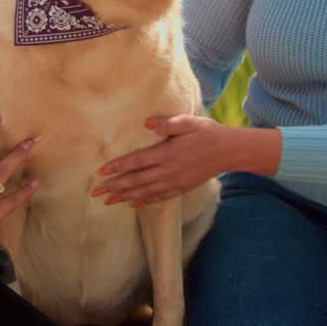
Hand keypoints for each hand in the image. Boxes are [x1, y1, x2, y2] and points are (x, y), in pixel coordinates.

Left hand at [91, 115, 236, 206]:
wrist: (230, 151)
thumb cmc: (208, 132)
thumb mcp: (189, 122)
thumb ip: (167, 123)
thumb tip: (146, 122)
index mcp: (168, 153)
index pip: (137, 161)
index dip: (118, 166)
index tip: (101, 171)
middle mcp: (169, 170)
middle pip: (137, 180)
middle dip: (115, 186)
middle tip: (95, 192)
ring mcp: (175, 181)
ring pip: (145, 192)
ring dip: (125, 196)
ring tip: (108, 201)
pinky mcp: (182, 188)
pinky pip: (160, 197)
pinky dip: (145, 201)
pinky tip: (133, 204)